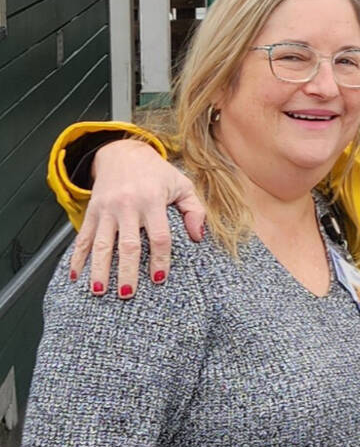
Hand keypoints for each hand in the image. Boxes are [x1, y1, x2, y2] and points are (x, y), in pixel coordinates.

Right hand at [70, 139, 205, 296]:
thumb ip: (195, 210)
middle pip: (128, 245)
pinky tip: (75, 275)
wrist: (122, 152)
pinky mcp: (91, 211)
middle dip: (127, 271)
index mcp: (153, 200)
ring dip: (99, 269)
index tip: (159, 279)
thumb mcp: (182, 185)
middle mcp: (127, 206)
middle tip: (127, 294)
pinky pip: (83, 237)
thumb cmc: (157, 173)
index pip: (159, 236)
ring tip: (99, 291)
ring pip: (102, 244)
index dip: (160, 259)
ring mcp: (106, 209)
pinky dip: (77, 257)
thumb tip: (198, 236)